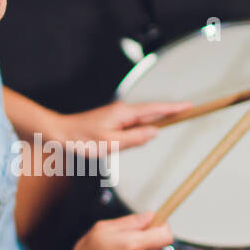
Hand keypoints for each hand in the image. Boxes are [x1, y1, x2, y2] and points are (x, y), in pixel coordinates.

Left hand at [47, 101, 192, 152]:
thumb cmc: (81, 140)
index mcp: (124, 114)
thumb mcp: (110, 144)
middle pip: (152, 111)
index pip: (155, 109)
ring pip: (143, 118)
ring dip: (157, 119)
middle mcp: (122, 111)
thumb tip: (155, 132)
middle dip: (171, 111)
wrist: (60, 134)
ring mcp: (117, 116)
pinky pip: (133, 123)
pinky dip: (144, 125)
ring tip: (174, 119)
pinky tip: (145, 131)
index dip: (173, 108)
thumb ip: (135, 139)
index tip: (189, 106)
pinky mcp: (112, 121)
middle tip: (189, 111)